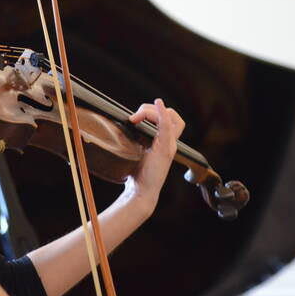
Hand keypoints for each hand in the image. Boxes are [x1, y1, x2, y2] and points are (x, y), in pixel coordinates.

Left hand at [125, 98, 185, 214]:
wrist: (141, 192)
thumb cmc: (137, 174)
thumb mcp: (137, 151)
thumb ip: (136, 137)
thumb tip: (122, 123)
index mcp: (165, 142)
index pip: (168, 119)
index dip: (155, 112)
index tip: (136, 116)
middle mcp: (170, 142)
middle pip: (172, 116)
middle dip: (152, 109)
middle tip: (135, 116)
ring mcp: (169, 145)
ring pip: (170, 118)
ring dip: (152, 112)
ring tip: (137, 117)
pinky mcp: (164, 149)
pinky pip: (167, 127)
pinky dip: (162, 113)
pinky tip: (158, 103)